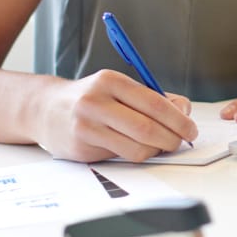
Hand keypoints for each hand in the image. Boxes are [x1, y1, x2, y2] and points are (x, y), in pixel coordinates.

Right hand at [36, 70, 195, 162]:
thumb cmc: (90, 99)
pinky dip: (138, 155)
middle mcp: (96, 101)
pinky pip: (121, 156)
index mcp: (111, 80)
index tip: (190, 128)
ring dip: (156, 150)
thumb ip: (152, 97)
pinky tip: (139, 148)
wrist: (45, 109)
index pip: (154, 102)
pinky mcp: (82, 146)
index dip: (178, 119)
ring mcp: (87, 125)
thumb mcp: (119, 88)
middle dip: (172, 138)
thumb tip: (184, 110)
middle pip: (147, 127)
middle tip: (180, 142)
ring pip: (136, 146)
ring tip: (160, 146)